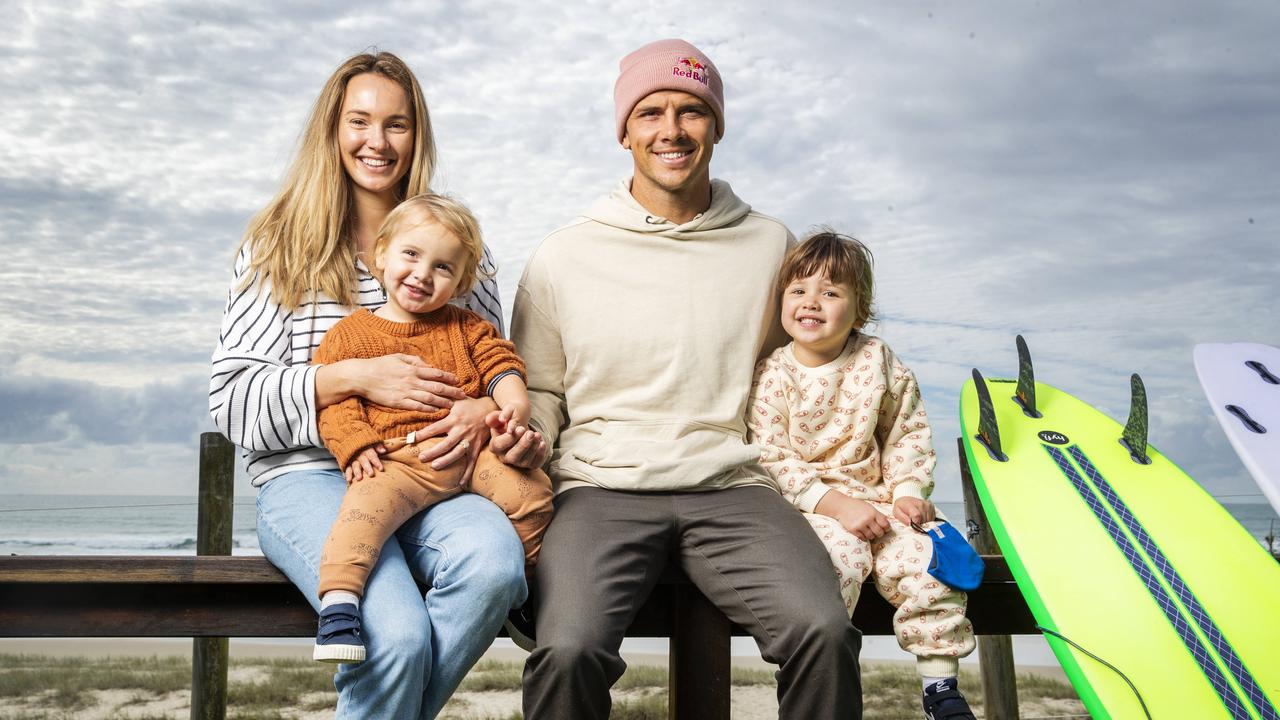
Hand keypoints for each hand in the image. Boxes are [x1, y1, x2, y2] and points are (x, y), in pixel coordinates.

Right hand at [341, 354, 465, 410]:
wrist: (362, 376)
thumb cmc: (380, 365)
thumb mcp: (398, 357)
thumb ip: (415, 361)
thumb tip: (428, 365)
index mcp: (412, 369)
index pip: (436, 373)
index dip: (448, 377)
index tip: (457, 381)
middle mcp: (411, 381)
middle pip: (436, 387)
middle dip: (451, 391)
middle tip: (462, 395)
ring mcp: (405, 392)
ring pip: (429, 399)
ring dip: (443, 402)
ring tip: (453, 405)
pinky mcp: (398, 402)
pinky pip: (416, 407)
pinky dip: (428, 409)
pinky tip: (436, 411)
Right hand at [344, 445, 384, 483]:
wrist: (349, 442)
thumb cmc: (365, 445)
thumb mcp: (372, 443)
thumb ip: (378, 446)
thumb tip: (384, 450)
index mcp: (367, 449)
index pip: (372, 456)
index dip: (376, 462)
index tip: (381, 469)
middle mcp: (359, 454)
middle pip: (364, 461)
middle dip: (367, 468)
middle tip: (371, 474)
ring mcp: (352, 458)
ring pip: (354, 465)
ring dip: (357, 472)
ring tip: (359, 479)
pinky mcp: (346, 462)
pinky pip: (346, 468)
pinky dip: (347, 474)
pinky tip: (349, 480)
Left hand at [415, 397, 494, 482]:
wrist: (491, 409)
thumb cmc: (469, 404)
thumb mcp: (456, 399)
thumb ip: (441, 399)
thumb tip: (425, 397)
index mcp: (454, 419)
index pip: (435, 428)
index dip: (422, 434)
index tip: (410, 439)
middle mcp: (462, 430)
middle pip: (446, 443)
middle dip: (433, 451)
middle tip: (421, 457)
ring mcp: (470, 440)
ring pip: (458, 453)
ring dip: (446, 461)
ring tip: (435, 466)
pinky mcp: (477, 446)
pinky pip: (472, 461)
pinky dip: (467, 472)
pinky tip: (460, 483)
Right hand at [487, 409, 547, 468]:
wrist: (519, 430)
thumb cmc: (507, 424)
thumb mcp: (499, 418)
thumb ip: (495, 417)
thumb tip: (502, 419)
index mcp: (495, 446)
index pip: (500, 445)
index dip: (510, 438)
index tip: (520, 428)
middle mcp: (504, 457)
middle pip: (512, 457)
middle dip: (523, 445)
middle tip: (530, 433)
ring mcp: (517, 463)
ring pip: (524, 461)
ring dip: (532, 448)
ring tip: (537, 435)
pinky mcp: (528, 465)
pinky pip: (535, 464)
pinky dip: (540, 454)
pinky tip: (542, 443)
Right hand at [817, 492, 890, 541]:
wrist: (841, 506)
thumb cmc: (856, 506)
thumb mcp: (869, 507)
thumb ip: (877, 515)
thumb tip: (886, 524)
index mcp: (873, 512)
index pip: (885, 524)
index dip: (887, 528)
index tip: (885, 529)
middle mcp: (868, 519)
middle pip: (879, 532)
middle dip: (880, 533)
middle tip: (877, 532)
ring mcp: (860, 525)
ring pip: (871, 536)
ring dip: (871, 535)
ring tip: (869, 531)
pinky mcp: (853, 530)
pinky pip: (863, 538)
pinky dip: (864, 536)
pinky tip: (862, 532)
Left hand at [892, 497, 936, 527]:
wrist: (906, 500)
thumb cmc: (901, 507)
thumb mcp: (896, 512)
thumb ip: (902, 518)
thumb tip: (909, 523)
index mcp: (911, 505)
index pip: (917, 515)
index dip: (916, 523)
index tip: (913, 525)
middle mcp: (921, 504)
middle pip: (924, 520)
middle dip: (919, 524)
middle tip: (913, 521)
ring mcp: (927, 505)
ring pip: (929, 520)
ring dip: (923, 522)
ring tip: (917, 519)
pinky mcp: (932, 506)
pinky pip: (932, 518)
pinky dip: (927, 520)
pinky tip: (921, 517)